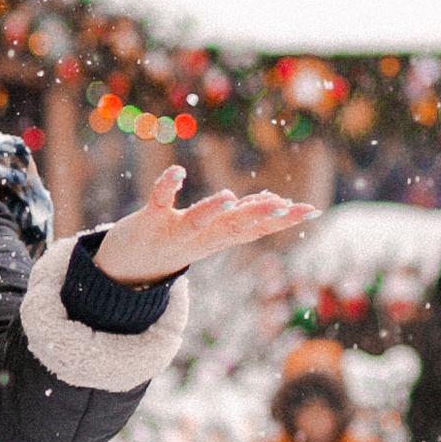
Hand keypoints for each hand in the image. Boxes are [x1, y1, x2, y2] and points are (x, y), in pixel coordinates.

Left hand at [92, 166, 317, 283]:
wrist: (128, 269)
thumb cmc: (177, 242)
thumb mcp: (214, 233)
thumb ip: (244, 218)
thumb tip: (279, 201)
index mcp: (220, 239)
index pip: (257, 230)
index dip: (284, 221)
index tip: (312, 210)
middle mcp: (201, 239)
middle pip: (234, 228)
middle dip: (261, 216)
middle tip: (288, 206)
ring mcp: (174, 231)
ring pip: (197, 222)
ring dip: (213, 211)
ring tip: (231, 198)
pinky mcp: (149, 221)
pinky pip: (158, 201)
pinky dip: (167, 186)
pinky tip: (178, 172)